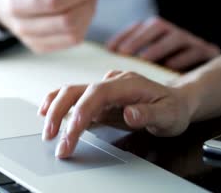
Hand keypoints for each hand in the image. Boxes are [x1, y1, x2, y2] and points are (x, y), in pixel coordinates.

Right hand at [0, 0, 103, 52]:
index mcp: (15, 4)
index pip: (53, 2)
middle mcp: (22, 27)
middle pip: (66, 22)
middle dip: (87, 4)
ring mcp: (32, 41)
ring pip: (73, 35)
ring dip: (88, 15)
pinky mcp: (41, 47)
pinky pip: (71, 41)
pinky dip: (82, 25)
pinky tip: (79, 11)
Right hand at [39, 71, 192, 158]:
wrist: (174, 100)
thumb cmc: (172, 108)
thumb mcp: (169, 115)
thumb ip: (148, 114)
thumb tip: (129, 114)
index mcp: (126, 84)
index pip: (97, 93)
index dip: (81, 111)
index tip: (72, 131)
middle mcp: (110, 82)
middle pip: (76, 90)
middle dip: (60, 113)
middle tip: (53, 138)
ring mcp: (101, 88)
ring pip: (70, 92)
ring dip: (54, 109)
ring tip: (47, 130)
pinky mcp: (96, 98)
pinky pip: (72, 97)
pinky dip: (56, 104)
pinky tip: (45, 112)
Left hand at [107, 17, 220, 70]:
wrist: (197, 91)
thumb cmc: (163, 81)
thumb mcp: (144, 73)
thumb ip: (128, 69)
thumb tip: (106, 72)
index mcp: (156, 35)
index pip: (139, 27)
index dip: (124, 35)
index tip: (110, 48)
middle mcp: (172, 35)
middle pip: (157, 26)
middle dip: (139, 39)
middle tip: (124, 52)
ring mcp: (191, 42)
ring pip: (176, 36)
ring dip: (159, 47)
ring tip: (145, 59)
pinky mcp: (207, 52)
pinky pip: (197, 50)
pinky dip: (184, 57)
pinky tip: (171, 65)